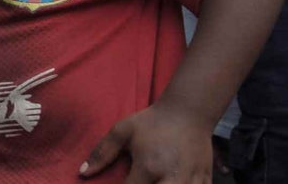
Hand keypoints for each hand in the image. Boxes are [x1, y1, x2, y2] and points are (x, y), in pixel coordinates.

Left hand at [81, 105, 216, 182]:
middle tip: (138, 183)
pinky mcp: (204, 180)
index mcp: (148, 167)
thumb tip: (83, 173)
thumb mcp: (122, 131)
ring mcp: (191, 181)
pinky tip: (172, 182)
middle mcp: (171, 178)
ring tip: (155, 182)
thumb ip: (101, 153)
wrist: (189, 111)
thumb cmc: (153, 122)